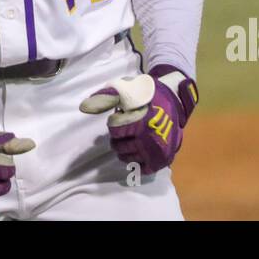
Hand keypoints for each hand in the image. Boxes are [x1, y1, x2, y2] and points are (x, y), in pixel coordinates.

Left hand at [80, 64, 197, 174]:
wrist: (174, 100)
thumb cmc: (147, 95)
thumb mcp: (127, 89)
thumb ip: (106, 97)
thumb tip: (84, 106)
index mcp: (138, 121)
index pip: (115, 131)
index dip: (114, 125)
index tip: (120, 120)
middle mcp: (147, 138)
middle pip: (119, 147)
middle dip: (117, 140)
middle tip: (123, 134)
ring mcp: (155, 150)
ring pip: (129, 158)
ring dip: (124, 153)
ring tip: (128, 144)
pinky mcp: (162, 158)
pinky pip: (144, 169)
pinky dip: (137, 165)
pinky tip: (136, 156)